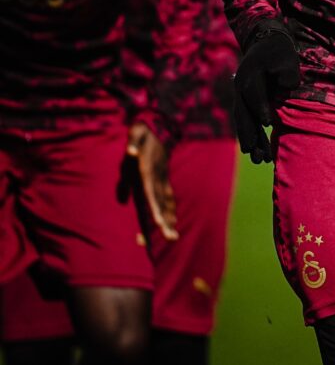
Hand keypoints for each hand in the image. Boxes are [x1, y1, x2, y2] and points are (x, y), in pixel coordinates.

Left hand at [126, 122, 178, 240]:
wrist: (159, 126)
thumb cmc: (143, 132)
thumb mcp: (136, 134)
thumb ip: (134, 142)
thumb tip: (131, 151)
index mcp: (149, 169)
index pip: (152, 192)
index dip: (155, 207)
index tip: (159, 222)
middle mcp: (158, 177)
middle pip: (162, 202)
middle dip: (166, 221)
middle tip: (170, 238)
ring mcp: (162, 178)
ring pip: (167, 202)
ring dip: (170, 219)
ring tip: (173, 237)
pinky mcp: (163, 179)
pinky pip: (168, 197)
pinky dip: (170, 210)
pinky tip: (172, 221)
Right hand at [234, 20, 299, 163]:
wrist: (266, 44)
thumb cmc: (280, 53)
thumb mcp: (287, 58)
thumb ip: (288, 73)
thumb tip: (288, 87)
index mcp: (251, 73)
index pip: (254, 92)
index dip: (260, 107)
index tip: (268, 123)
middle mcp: (241, 86)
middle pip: (244, 112)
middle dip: (250, 133)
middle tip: (256, 154)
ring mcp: (240, 95)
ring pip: (243, 120)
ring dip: (250, 140)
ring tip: (259, 160)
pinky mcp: (245, 102)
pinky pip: (246, 121)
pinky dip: (252, 135)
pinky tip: (258, 151)